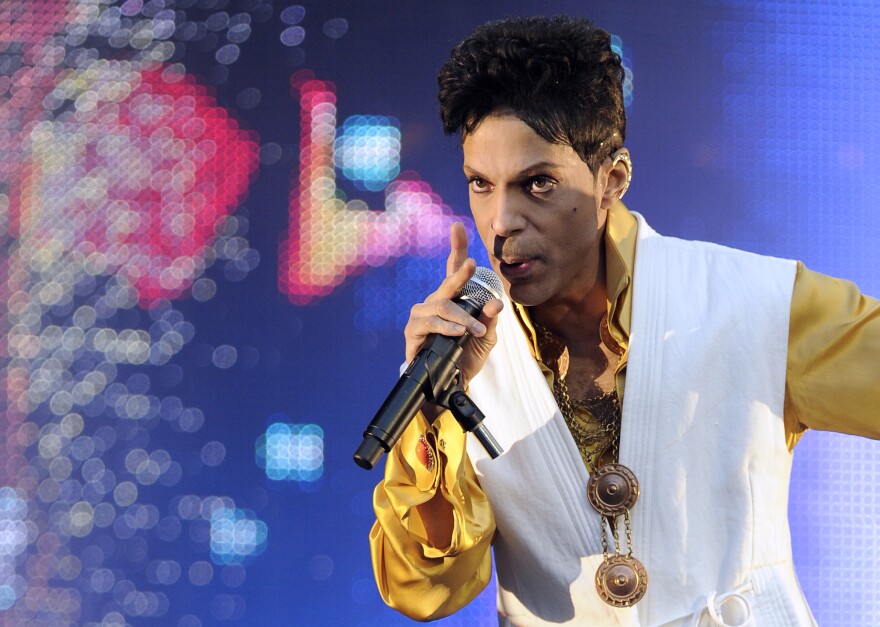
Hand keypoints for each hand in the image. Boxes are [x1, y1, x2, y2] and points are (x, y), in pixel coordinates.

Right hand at [404, 222, 503, 389]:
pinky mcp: (414, 331)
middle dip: (460, 273)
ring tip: (475, 330)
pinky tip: (457, 332)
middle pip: (448, 283)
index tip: (458, 227)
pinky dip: (447, 327)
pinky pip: (431, 323)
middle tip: (472, 264)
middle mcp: (435, 302)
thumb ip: (490, 320)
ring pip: (442, 307)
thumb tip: (497, 303)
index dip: (456, 247)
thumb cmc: (467, 356)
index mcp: (453, 299)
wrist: (451, 384)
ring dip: (462, 318)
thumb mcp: (486, 338)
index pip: (454, 270)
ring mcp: (422, 315)